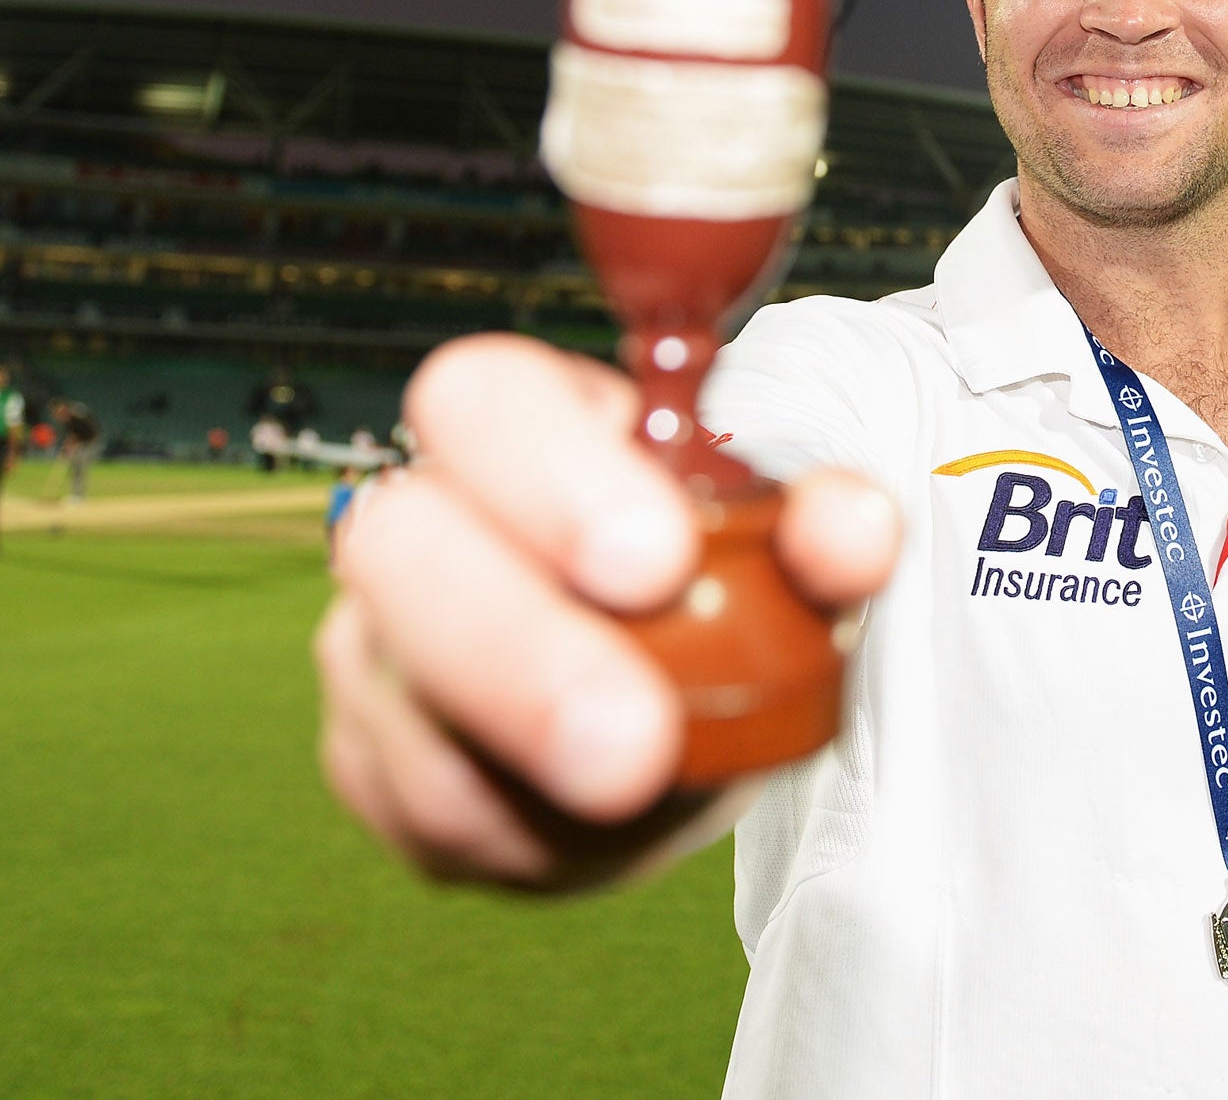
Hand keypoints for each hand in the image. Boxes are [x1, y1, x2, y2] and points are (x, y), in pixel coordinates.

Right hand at [316, 334, 897, 890]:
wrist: (673, 691)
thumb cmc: (718, 586)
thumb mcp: (783, 548)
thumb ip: (819, 533)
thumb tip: (855, 529)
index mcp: (519, 426)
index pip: (478, 397)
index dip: (550, 472)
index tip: (657, 561)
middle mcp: (420, 517)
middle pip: (399, 547)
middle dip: (518, 651)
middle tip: (633, 737)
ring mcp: (378, 643)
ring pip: (402, 712)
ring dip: (523, 769)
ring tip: (635, 789)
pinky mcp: (373, 761)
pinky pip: (422, 813)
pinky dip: (517, 831)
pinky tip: (585, 823)